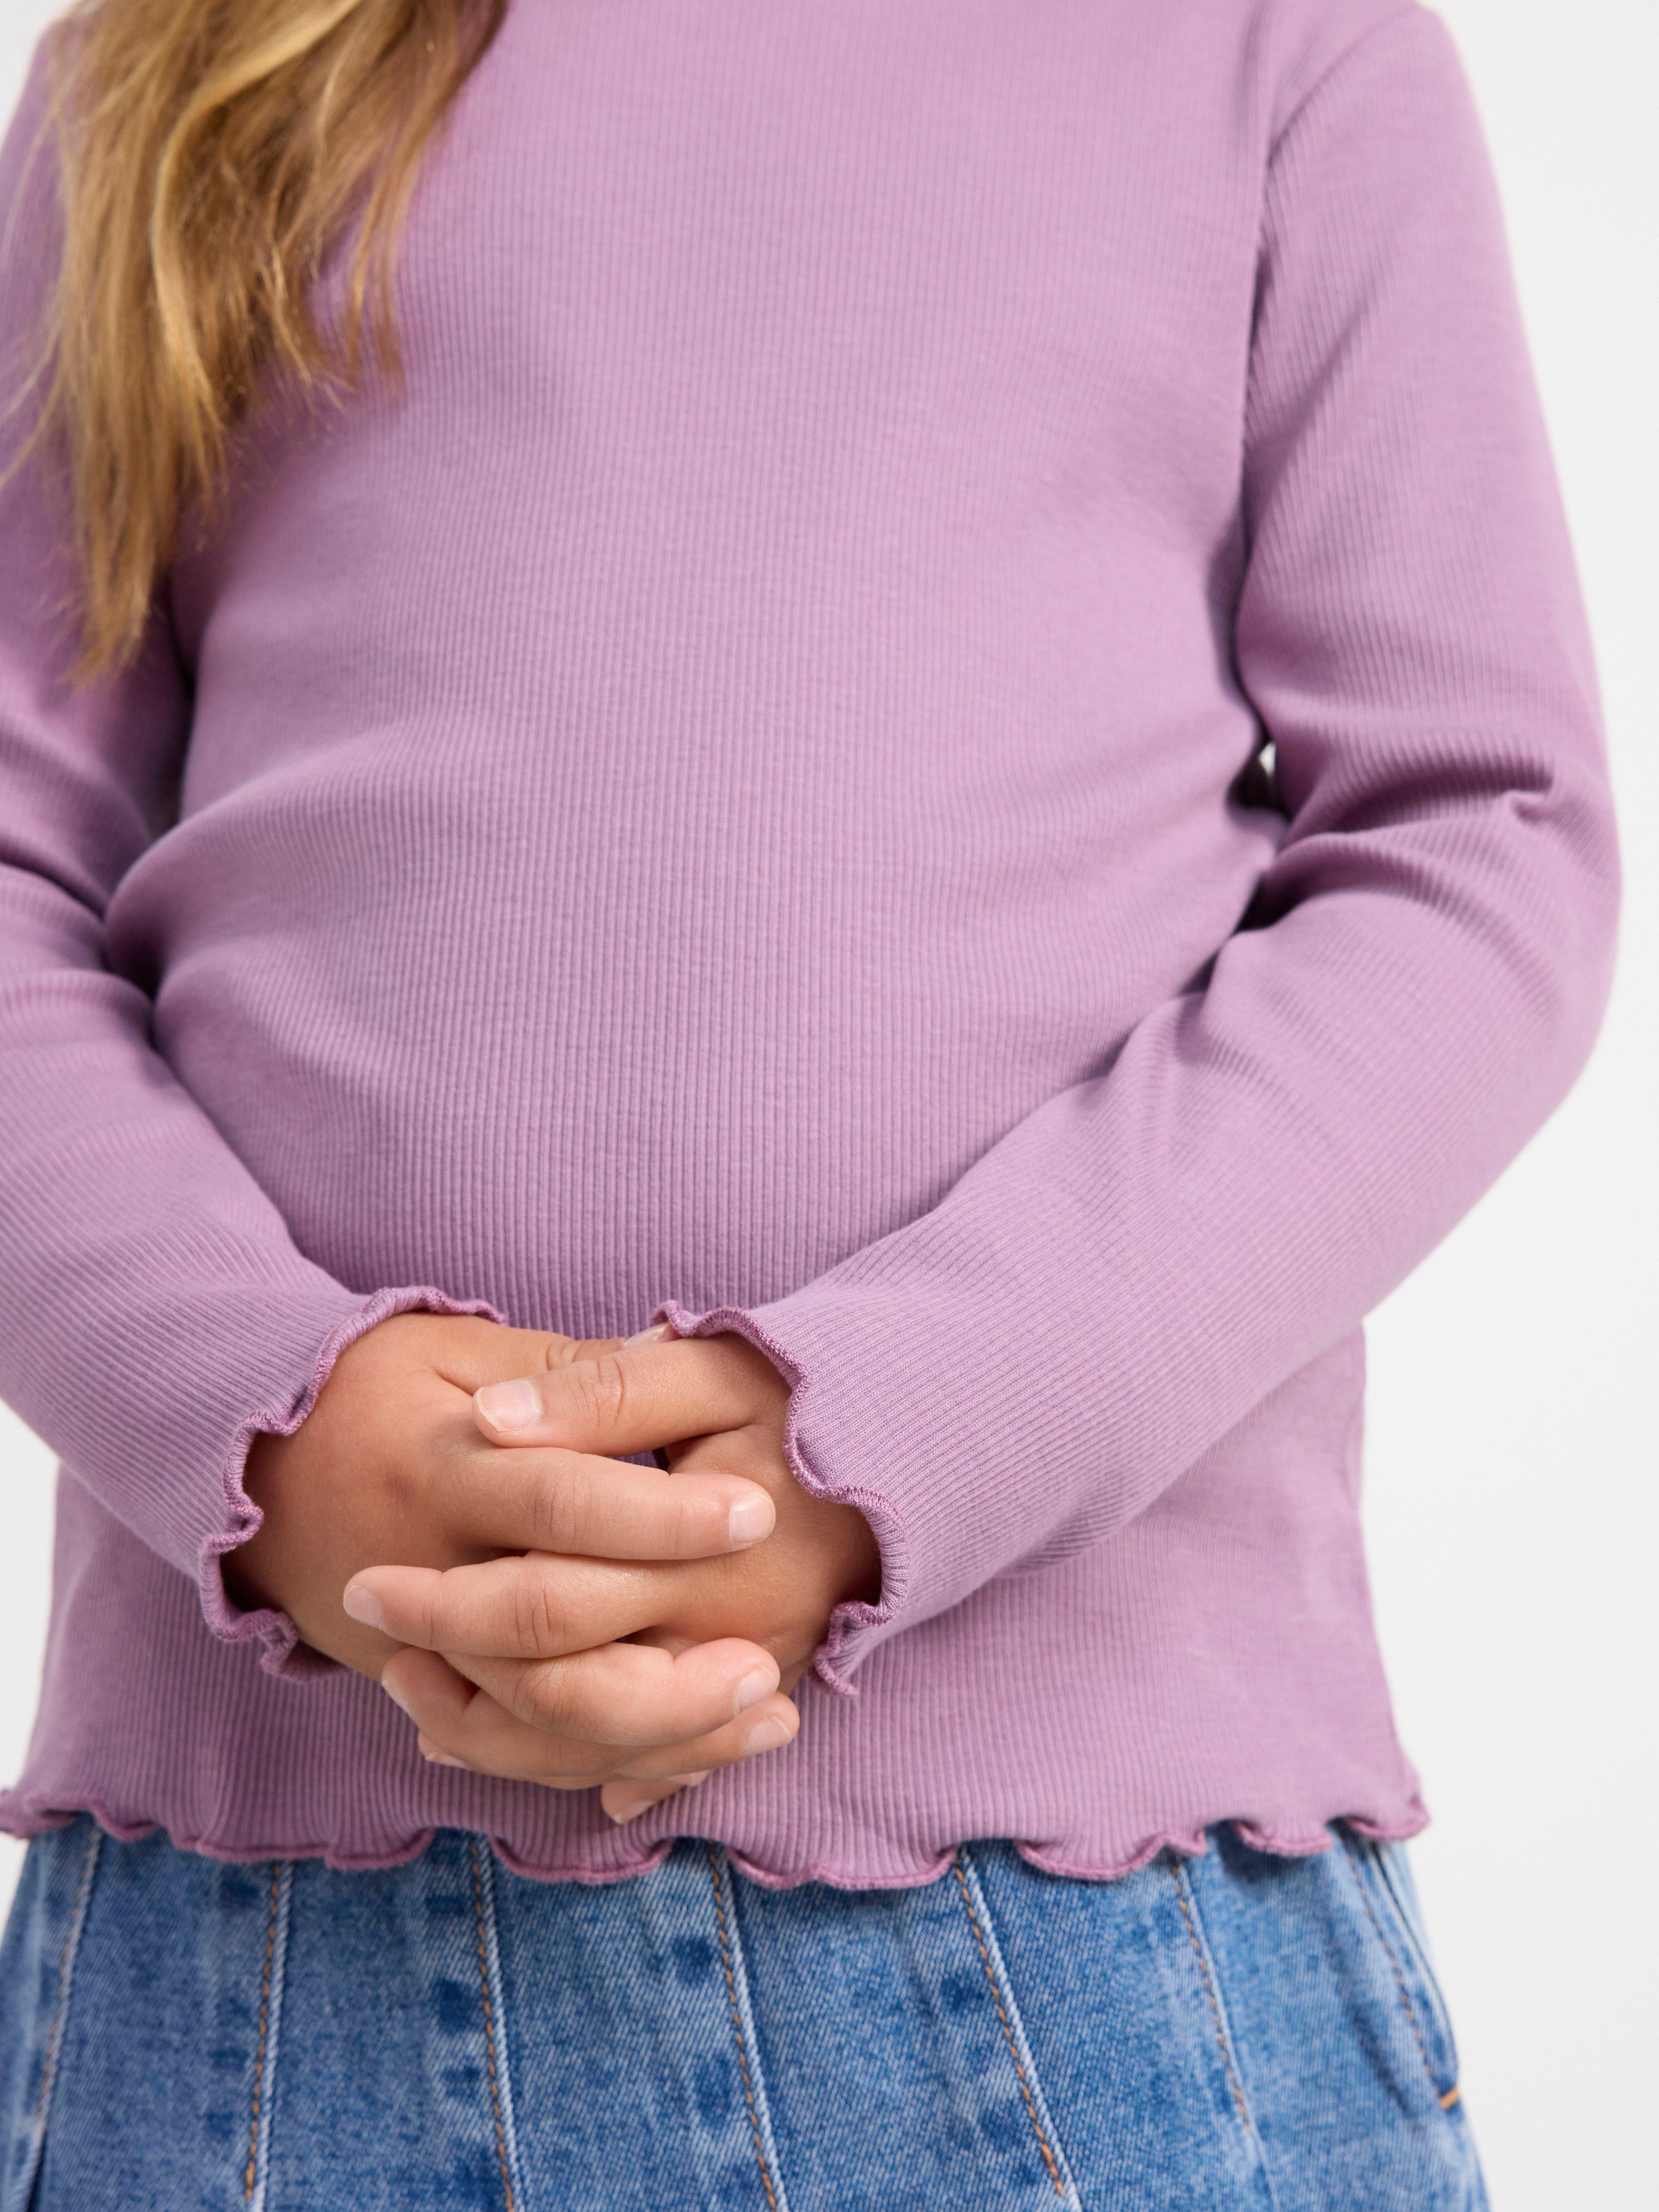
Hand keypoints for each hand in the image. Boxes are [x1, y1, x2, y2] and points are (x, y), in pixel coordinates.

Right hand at [234, 1313, 788, 1768]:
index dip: (660, 1515)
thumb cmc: (368, 1386)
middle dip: (668, 1669)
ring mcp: (416, 1647)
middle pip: (551, 1651)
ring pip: (542, 1724)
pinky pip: (517, 1749)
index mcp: (440, 1470)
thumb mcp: (449, 1346)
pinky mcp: (425, 1685)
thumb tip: (666, 1352)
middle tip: (767, 1661)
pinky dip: (603, 1763)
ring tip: (766, 1717)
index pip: (561, 1502)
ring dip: (659, 1733)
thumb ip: (557, 1368)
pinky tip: (692, 1754)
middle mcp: (427, 1573)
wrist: (245, 1462)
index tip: (756, 1511)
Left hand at [345, 1327, 880, 1822]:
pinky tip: (497, 1743)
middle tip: (371, 1633)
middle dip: (453, 1672)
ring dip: (494, 1734)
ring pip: (597, 1751)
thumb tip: (491, 1420)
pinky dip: (569, 1767)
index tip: (364, 1576)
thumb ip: (603, 1391)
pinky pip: (651, 1768)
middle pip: (562, 1688)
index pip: (548, 1595)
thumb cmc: (806, 1400)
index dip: (446, 1595)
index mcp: (708, 1551)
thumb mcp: (714, 1368)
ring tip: (413, 1690)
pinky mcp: (752, 1700)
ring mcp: (746, 1680)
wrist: (919, 1457)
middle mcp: (729, 1636)